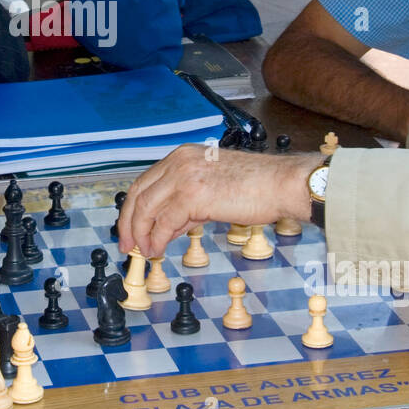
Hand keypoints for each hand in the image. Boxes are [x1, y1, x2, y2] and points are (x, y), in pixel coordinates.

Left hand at [116, 145, 324, 257]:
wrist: (281, 184)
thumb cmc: (256, 186)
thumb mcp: (212, 187)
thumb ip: (187, 203)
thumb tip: (168, 227)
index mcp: (182, 156)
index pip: (144, 182)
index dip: (132, 209)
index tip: (130, 229)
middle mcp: (179, 162)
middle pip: (138, 195)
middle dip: (128, 223)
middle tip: (127, 245)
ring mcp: (184, 176)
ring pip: (146, 209)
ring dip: (141, 235)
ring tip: (144, 252)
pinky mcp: (193, 195)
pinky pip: (164, 222)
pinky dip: (157, 239)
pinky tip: (159, 250)